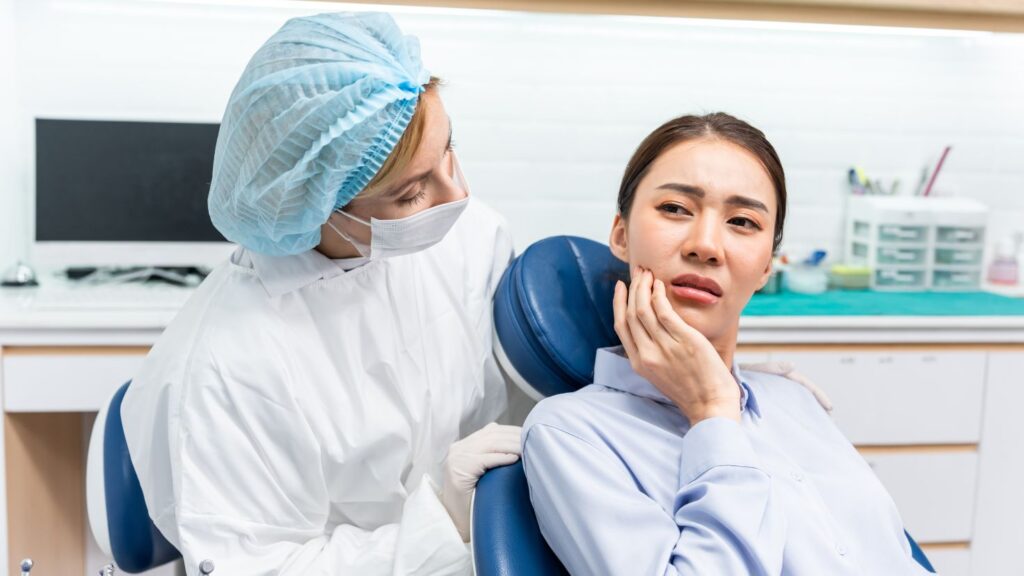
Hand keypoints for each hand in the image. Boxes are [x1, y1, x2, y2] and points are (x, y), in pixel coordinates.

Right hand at [440, 422, 520, 541]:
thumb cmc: (472, 500)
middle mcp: (458, 449)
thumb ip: (491, 457)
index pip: (491, 430)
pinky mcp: (459, 470)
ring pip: (491, 444)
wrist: (454, 523)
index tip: (530, 434)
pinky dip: (501, 457)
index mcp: (463, 446)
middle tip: (534, 440)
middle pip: (492, 435)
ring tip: (528, 448)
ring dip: (513, 445)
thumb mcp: (480, 472)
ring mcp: (457, 458)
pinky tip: (515, 459)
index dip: (512, 431)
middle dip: (515, 436)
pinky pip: (485, 459)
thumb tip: (518, 447)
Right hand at [613, 266, 740, 423]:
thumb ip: (652, 352)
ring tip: (648, 274)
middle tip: (637, 272)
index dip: (618, 303)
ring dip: (644, 287)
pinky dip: (659, 295)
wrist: (711, 405)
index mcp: (639, 363)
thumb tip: (650, 328)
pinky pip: (665, 312)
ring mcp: (665, 347)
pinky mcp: (685, 341)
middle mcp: (648, 354)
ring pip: (644, 309)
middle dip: (632, 289)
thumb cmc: (691, 390)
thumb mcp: (660, 374)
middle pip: (631, 314)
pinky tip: (661, 285)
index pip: (621, 326)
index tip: (621, 287)